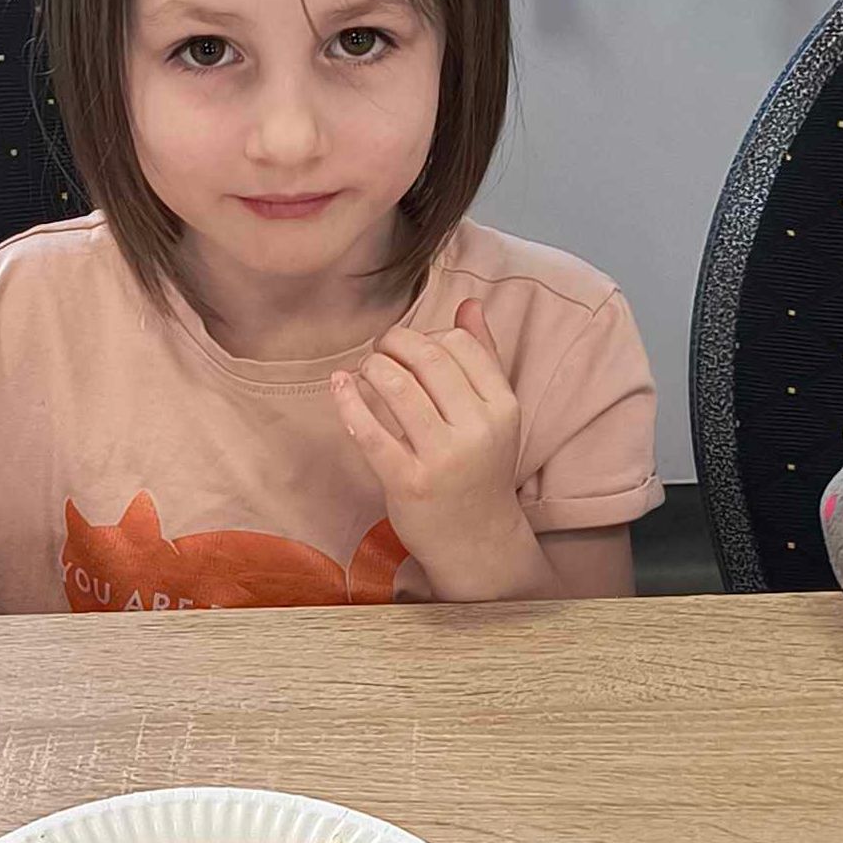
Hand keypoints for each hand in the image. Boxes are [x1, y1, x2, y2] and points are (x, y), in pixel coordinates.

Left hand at [331, 299, 545, 599]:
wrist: (476, 539)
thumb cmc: (480, 468)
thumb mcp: (494, 414)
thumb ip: (484, 357)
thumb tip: (470, 303)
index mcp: (502, 407)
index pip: (459, 345)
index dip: (427, 335)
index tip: (410, 347)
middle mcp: (477, 430)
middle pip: (427, 359)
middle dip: (394, 343)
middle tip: (380, 350)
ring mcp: (442, 458)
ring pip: (396, 387)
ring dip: (371, 367)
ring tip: (365, 370)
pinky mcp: (407, 482)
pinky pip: (368, 431)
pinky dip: (348, 400)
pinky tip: (340, 385)